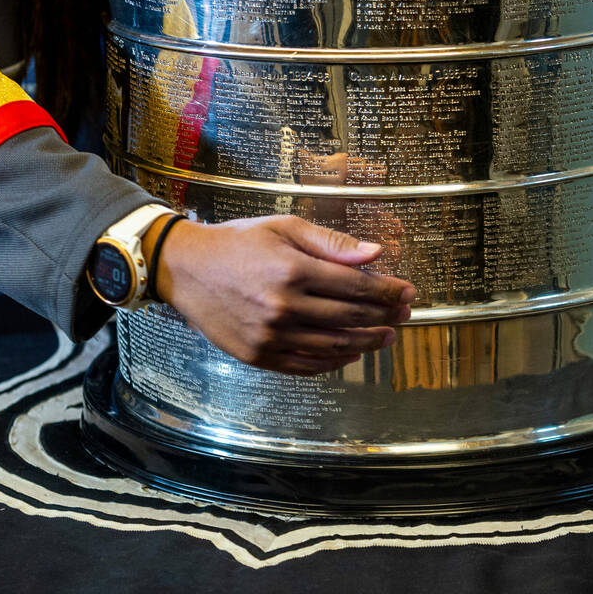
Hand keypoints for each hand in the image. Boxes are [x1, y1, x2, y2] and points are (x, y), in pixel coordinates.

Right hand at [148, 215, 414, 375]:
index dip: (387, 291)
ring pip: (332, 346)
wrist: (185, 268)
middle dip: (384, 317)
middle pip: (349, 317)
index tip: (407, 292)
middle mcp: (283, 307)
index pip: (356, 286)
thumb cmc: (237, 242)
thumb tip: (375, 254)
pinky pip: (305, 365)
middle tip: (404, 315)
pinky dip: (333, 362)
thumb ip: (331, 243)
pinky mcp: (257, 355)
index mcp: (292, 271)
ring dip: (365, 343)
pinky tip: (350, 354)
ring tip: (385, 338)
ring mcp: (270, 336)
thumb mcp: (283, 228)